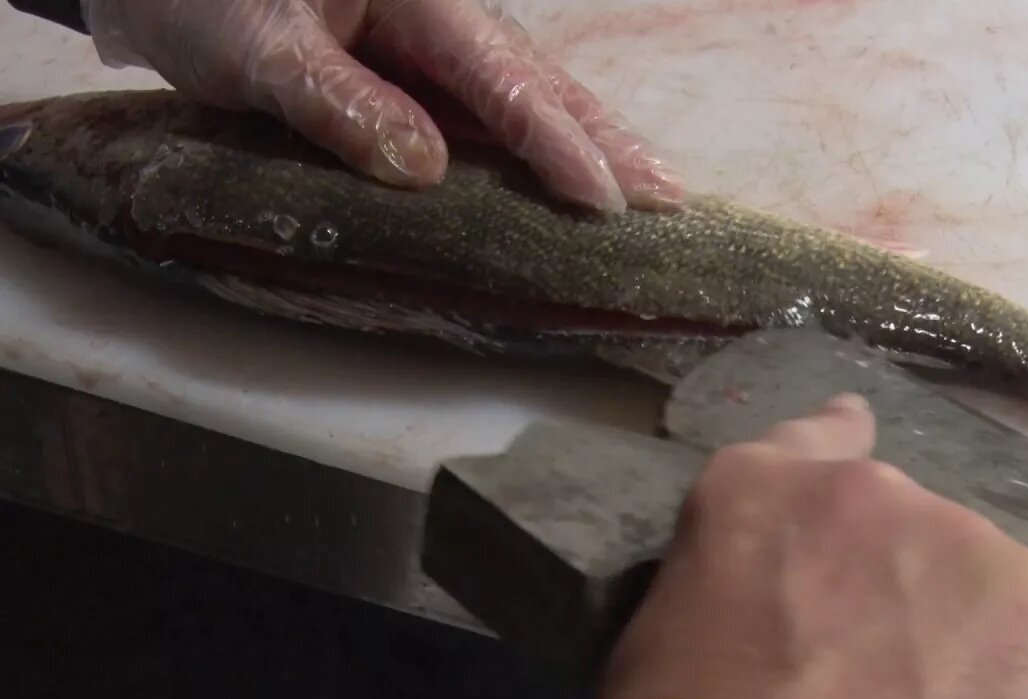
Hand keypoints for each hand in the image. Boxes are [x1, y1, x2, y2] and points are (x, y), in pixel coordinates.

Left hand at [80, 0, 682, 211]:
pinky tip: (576, 169)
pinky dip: (544, 141)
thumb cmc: (202, 0)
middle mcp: (440, 14)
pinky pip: (497, 107)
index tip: (603, 195)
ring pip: (530, 91)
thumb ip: (339, 102)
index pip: (498, 73)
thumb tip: (426, 166)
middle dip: (606, 138)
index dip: (553, 138)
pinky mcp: (420, 69)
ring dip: (593, 141)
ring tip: (652, 187)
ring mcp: (434, 41)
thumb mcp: (256, 50)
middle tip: (671, 195)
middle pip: (539, 78)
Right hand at [598, 394, 1027, 698]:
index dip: (839, 448)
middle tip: (887, 682)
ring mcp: (980, 557)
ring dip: (982, 647)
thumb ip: (738, 561)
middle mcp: (881, 497)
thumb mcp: (668, 633)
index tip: (856, 440)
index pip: (818, 443)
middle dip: (913, 597)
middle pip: (918, 541)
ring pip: (1001, 598)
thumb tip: (816, 496)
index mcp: (765, 493)